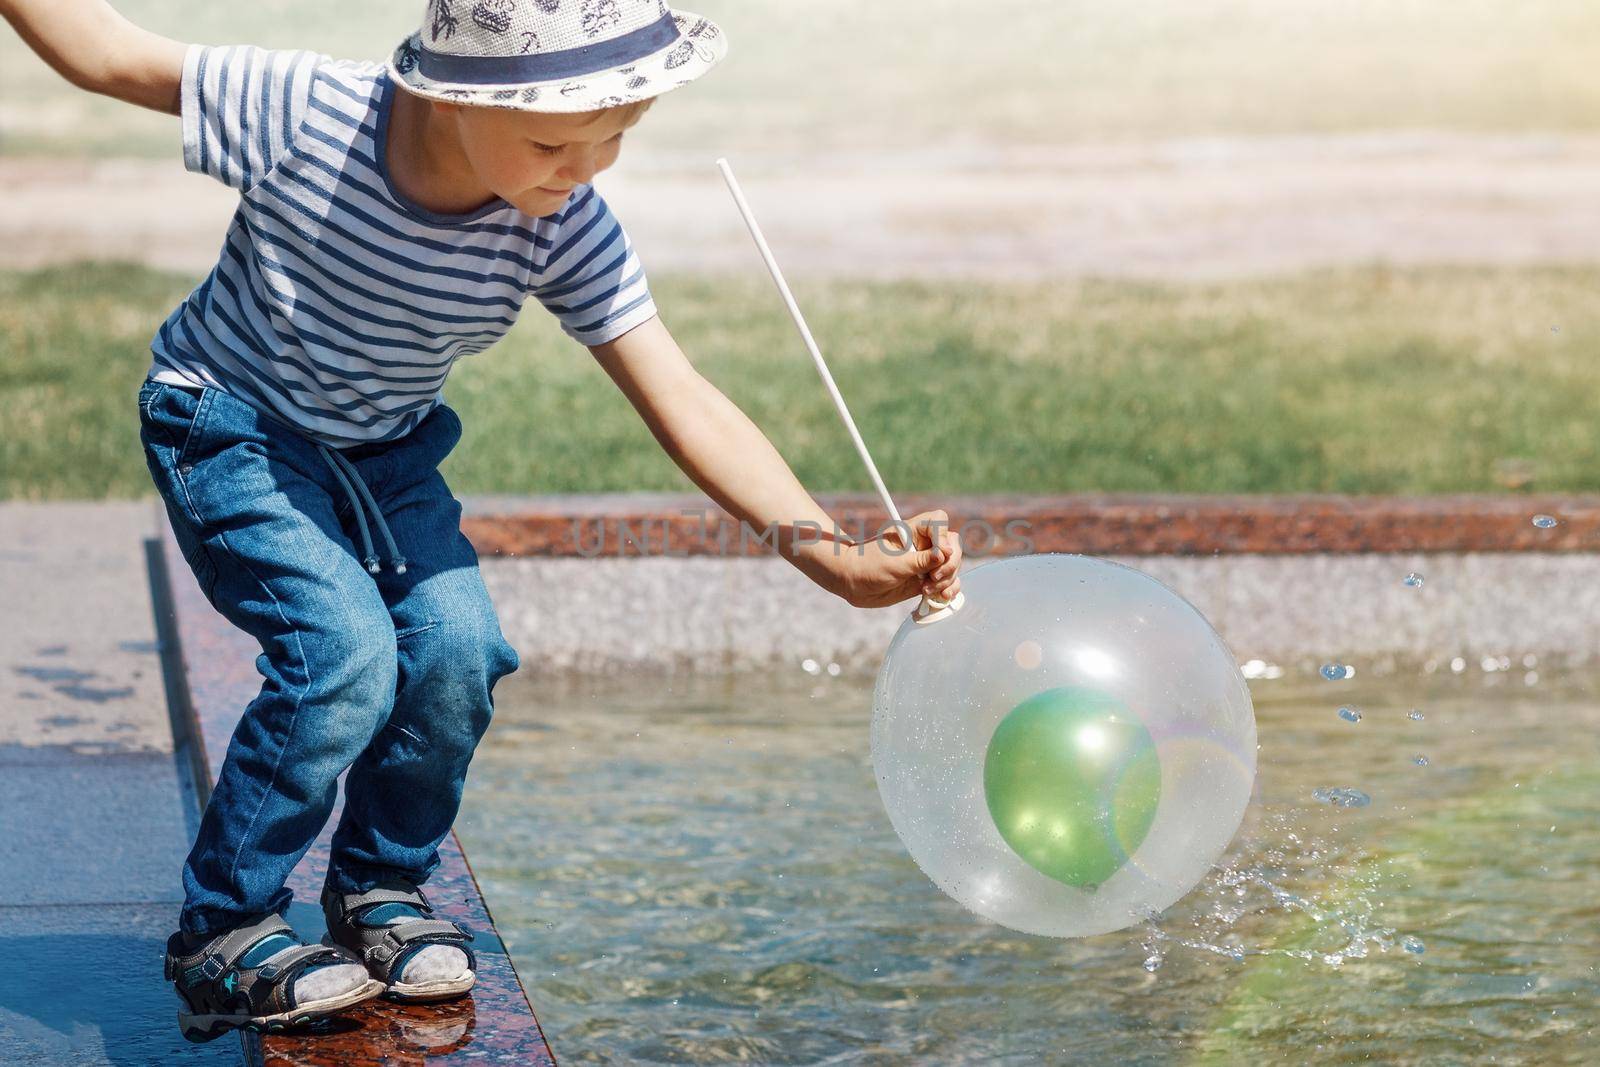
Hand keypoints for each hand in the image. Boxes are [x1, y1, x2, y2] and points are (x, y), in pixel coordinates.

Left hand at [831, 509, 962, 609]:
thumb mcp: (894, 564)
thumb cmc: (867, 566)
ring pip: (952, 566)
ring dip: (947, 580)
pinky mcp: (926, 580)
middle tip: (932, 577)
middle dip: (949, 564)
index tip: (940, 554)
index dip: (943, 536)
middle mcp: (923, 545)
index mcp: (913, 531)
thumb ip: (920, 561)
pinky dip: (948, 590)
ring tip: (927, 590)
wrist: (852, 583)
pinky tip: (939, 597)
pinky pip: (947, 583)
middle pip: (952, 546)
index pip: (939, 522)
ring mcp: (926, 563)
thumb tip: (944, 554)